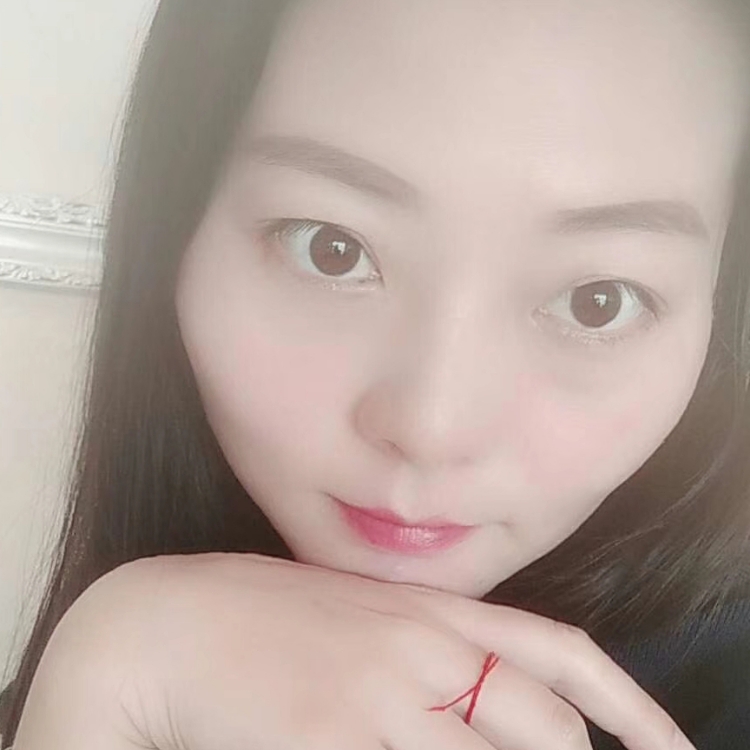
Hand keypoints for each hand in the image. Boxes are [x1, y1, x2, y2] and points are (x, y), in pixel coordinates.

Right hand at [13, 552, 693, 749]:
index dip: (631, 702)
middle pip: (546, 728)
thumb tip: (479, 698)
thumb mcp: (357, 613)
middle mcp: (420, 646)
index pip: (558, 649)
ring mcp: (381, 698)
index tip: (670, 747)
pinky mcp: (336, 740)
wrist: (166, 627)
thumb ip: (424, 646)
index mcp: (427, 608)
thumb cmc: (258, 617)